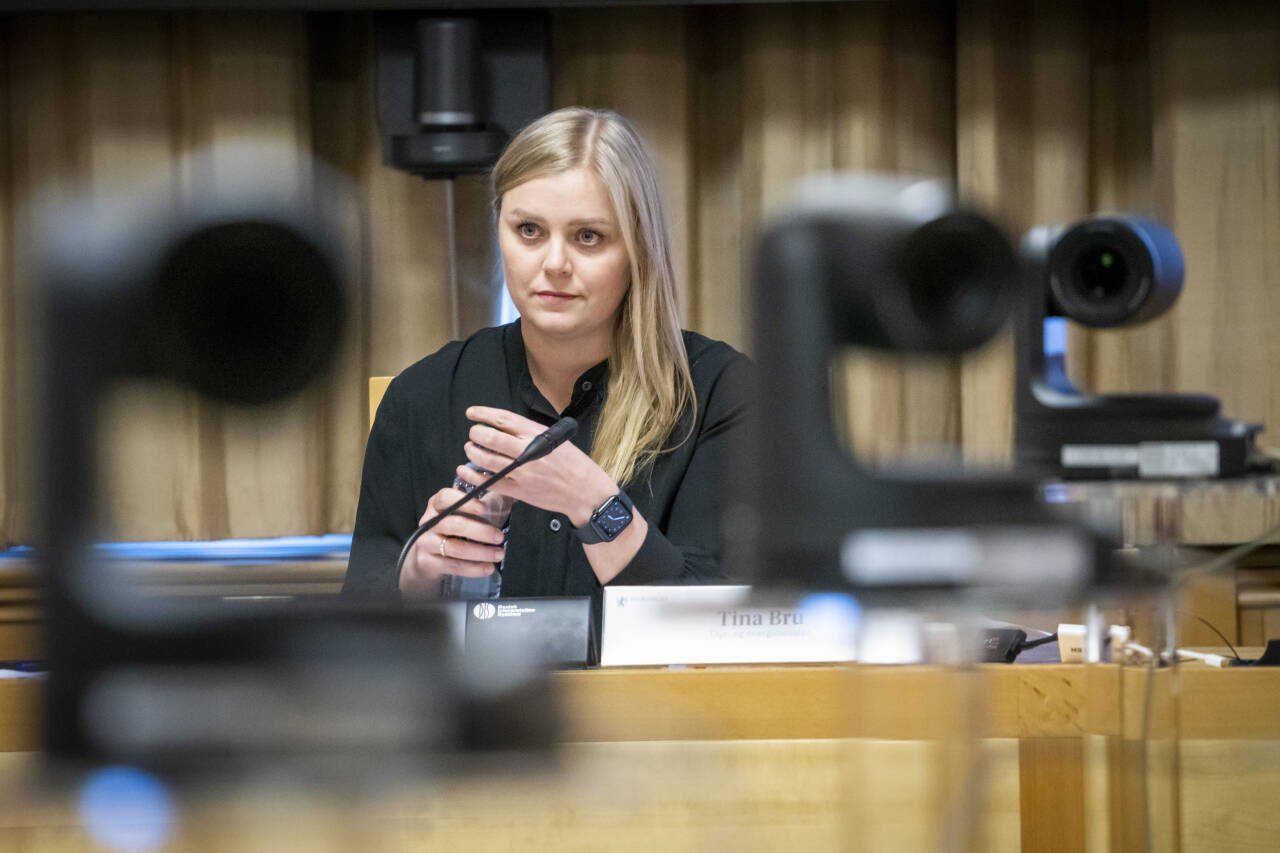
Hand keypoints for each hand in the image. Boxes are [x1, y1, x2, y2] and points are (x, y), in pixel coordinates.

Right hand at [397, 485, 507, 597]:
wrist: (426, 556)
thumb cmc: (450, 531)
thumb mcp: (459, 514)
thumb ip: (479, 506)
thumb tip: (506, 495)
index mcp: (436, 506)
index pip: (445, 498)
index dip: (465, 503)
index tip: (483, 508)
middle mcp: (428, 522)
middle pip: (453, 524)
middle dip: (480, 531)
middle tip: (499, 536)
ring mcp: (426, 543)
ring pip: (455, 548)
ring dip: (480, 552)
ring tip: (498, 554)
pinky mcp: (427, 562)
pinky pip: (453, 566)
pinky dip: (473, 568)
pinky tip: (487, 567)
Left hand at [457, 406, 616, 527]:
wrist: (585, 492)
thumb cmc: (573, 464)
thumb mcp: (556, 438)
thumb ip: (530, 432)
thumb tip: (503, 425)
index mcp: (537, 434)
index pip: (503, 419)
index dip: (483, 414)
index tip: (472, 412)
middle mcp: (527, 451)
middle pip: (490, 437)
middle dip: (476, 433)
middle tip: (473, 433)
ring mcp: (522, 473)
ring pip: (486, 459)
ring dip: (473, 452)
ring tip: (470, 448)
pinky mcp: (519, 491)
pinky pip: (490, 482)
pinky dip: (474, 476)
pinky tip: (467, 470)